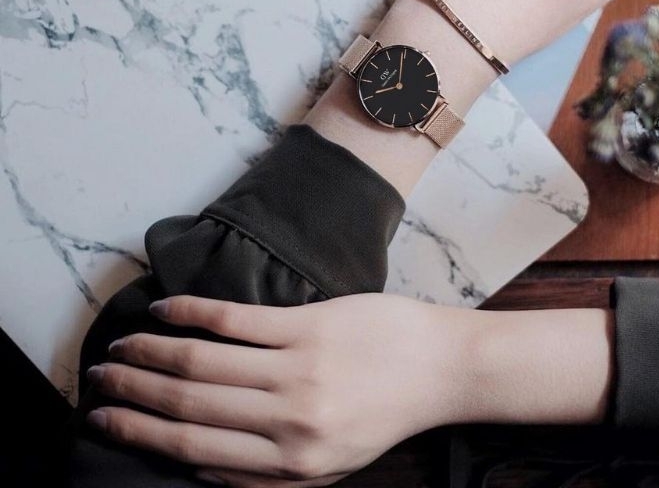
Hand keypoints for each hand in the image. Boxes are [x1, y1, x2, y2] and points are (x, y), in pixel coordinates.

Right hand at [86, 293, 471, 485]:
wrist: (440, 368)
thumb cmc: (383, 414)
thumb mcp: (328, 466)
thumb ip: (264, 470)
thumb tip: (196, 460)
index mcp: (289, 466)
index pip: (194, 452)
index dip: (141, 436)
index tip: (107, 421)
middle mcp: (287, 423)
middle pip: (189, 408)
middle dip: (133, 393)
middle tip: (97, 378)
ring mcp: (297, 371)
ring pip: (202, 364)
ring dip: (152, 352)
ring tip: (121, 344)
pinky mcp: (309, 327)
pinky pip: (237, 320)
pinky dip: (194, 313)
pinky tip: (167, 308)